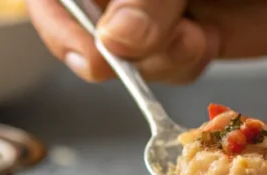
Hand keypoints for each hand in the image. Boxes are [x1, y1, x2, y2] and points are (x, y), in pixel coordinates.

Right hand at [28, 0, 266, 83]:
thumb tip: (115, 41)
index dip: (58, 22)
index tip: (90, 52)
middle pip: (81, 24)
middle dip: (112, 47)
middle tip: (144, 48)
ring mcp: (149, 12)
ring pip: (118, 55)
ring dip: (155, 58)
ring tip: (197, 37)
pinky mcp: (178, 39)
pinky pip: (158, 69)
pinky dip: (180, 66)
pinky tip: (208, 41)